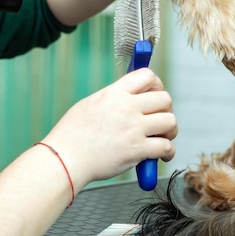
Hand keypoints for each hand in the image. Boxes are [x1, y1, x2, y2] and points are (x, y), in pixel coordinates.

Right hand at [43, 68, 176, 188]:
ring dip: (170, 131)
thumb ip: (113, 99)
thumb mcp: (90, 104)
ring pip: (170, 121)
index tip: (155, 95)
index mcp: (114, 93)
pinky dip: (168, 152)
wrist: (64, 160)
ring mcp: (133, 128)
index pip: (147, 76)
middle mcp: (126, 107)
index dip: (157, 85)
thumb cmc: (72, 136)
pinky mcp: (137, 150)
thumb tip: (132, 98)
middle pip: (165, 98)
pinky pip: (166, 146)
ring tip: (163, 137)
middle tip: (160, 120)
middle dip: (166, 109)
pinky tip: (162, 155)